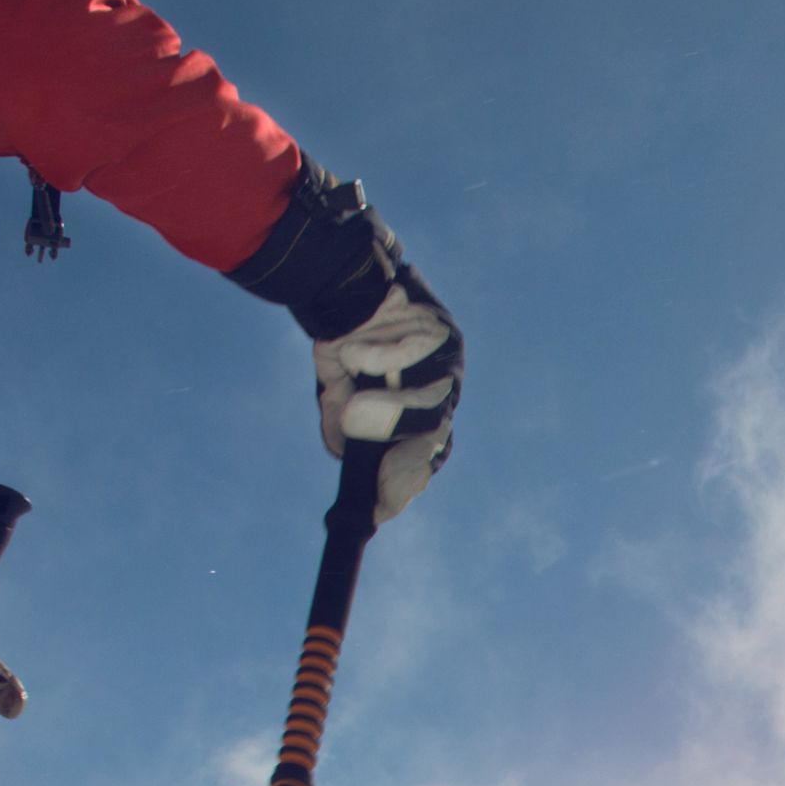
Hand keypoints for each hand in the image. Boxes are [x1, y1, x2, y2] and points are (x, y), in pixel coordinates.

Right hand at [313, 269, 459, 524]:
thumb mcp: (337, 392)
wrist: (342, 278)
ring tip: (353, 406)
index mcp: (420, 413)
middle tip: (367, 446)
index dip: (405, 480)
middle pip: (435, 432)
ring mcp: (447, 362)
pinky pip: (415, 354)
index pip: (425, 457)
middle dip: (403, 448)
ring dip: (391, 408)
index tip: (379, 507)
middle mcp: (441, 391)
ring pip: (434, 400)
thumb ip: (343, 427)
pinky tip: (354, 351)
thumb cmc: (344, 340)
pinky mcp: (442, 329)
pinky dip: (378, 358)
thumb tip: (348, 456)